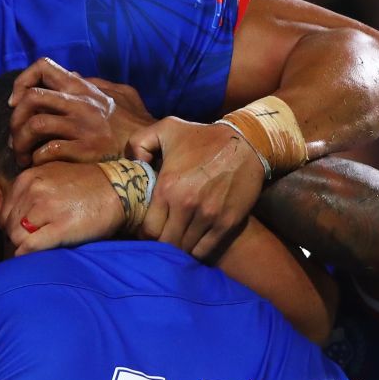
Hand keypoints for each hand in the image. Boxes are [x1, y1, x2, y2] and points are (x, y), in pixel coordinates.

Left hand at [0, 162, 124, 254]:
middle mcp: (33, 190)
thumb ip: (28, 191)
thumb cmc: (85, 186)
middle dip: (19, 236)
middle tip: (35, 240)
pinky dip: (28, 255)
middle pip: (9, 226)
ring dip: (26, 245)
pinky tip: (35, 257)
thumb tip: (10, 219)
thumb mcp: (50, 177)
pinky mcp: (61, 227)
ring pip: (17, 237)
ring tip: (41, 245)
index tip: (26, 231)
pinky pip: (31, 247)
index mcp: (28, 178)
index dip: (14, 225)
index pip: (5, 211)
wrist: (119, 189)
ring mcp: (46, 208)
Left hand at [8, 60, 152, 168]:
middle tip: (15, 138)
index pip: (42, 67)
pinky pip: (47, 151)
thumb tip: (73, 75)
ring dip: (20, 144)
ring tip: (23, 157)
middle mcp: (80, 103)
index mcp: (83, 87)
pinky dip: (37, 159)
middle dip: (15, 120)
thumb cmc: (136, 124)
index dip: (22, 82)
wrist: (154, 152)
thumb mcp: (121, 95)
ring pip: (34, 125)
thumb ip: (95, 84)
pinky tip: (40, 166)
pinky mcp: (85, 150)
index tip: (16, 102)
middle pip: (30, 99)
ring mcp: (82, 126)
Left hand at [128, 117, 264, 260]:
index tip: (147, 230)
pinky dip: (197, 250)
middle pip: (166, 243)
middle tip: (162, 237)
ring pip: (185, 248)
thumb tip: (132, 163)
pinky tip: (193, 243)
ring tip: (177, 239)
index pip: (148, 230)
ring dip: (179, 248)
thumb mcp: (166, 129)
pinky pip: (206, 249)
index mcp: (167, 188)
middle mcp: (186, 205)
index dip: (144, 234)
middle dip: (161, 244)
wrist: (246, 143)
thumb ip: (139, 142)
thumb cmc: (202, 137)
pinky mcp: (227, 223)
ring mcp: (208, 216)